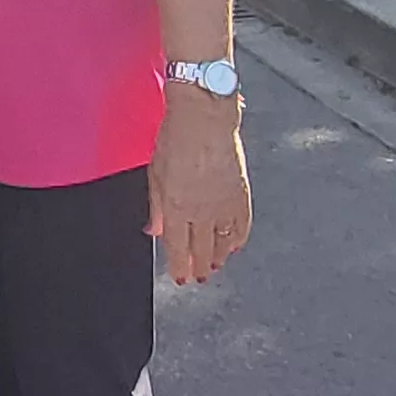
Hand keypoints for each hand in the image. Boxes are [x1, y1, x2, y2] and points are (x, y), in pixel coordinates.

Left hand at [145, 83, 250, 284]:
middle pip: (202, 251)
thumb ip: (155, 207)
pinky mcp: (241, 195)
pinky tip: (234, 245)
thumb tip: (153, 230)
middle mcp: (201, 212)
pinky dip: (238, 240)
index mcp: (175, 208)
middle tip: (199, 276)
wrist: (204, 117)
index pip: (177, 248)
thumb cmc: (175, 139)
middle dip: (199, 267)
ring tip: (215, 264)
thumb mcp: (155, 174)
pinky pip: (242, 227)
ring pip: (224, 244)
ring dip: (219, 258)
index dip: (179, 267)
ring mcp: (224, 205)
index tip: (181, 278)